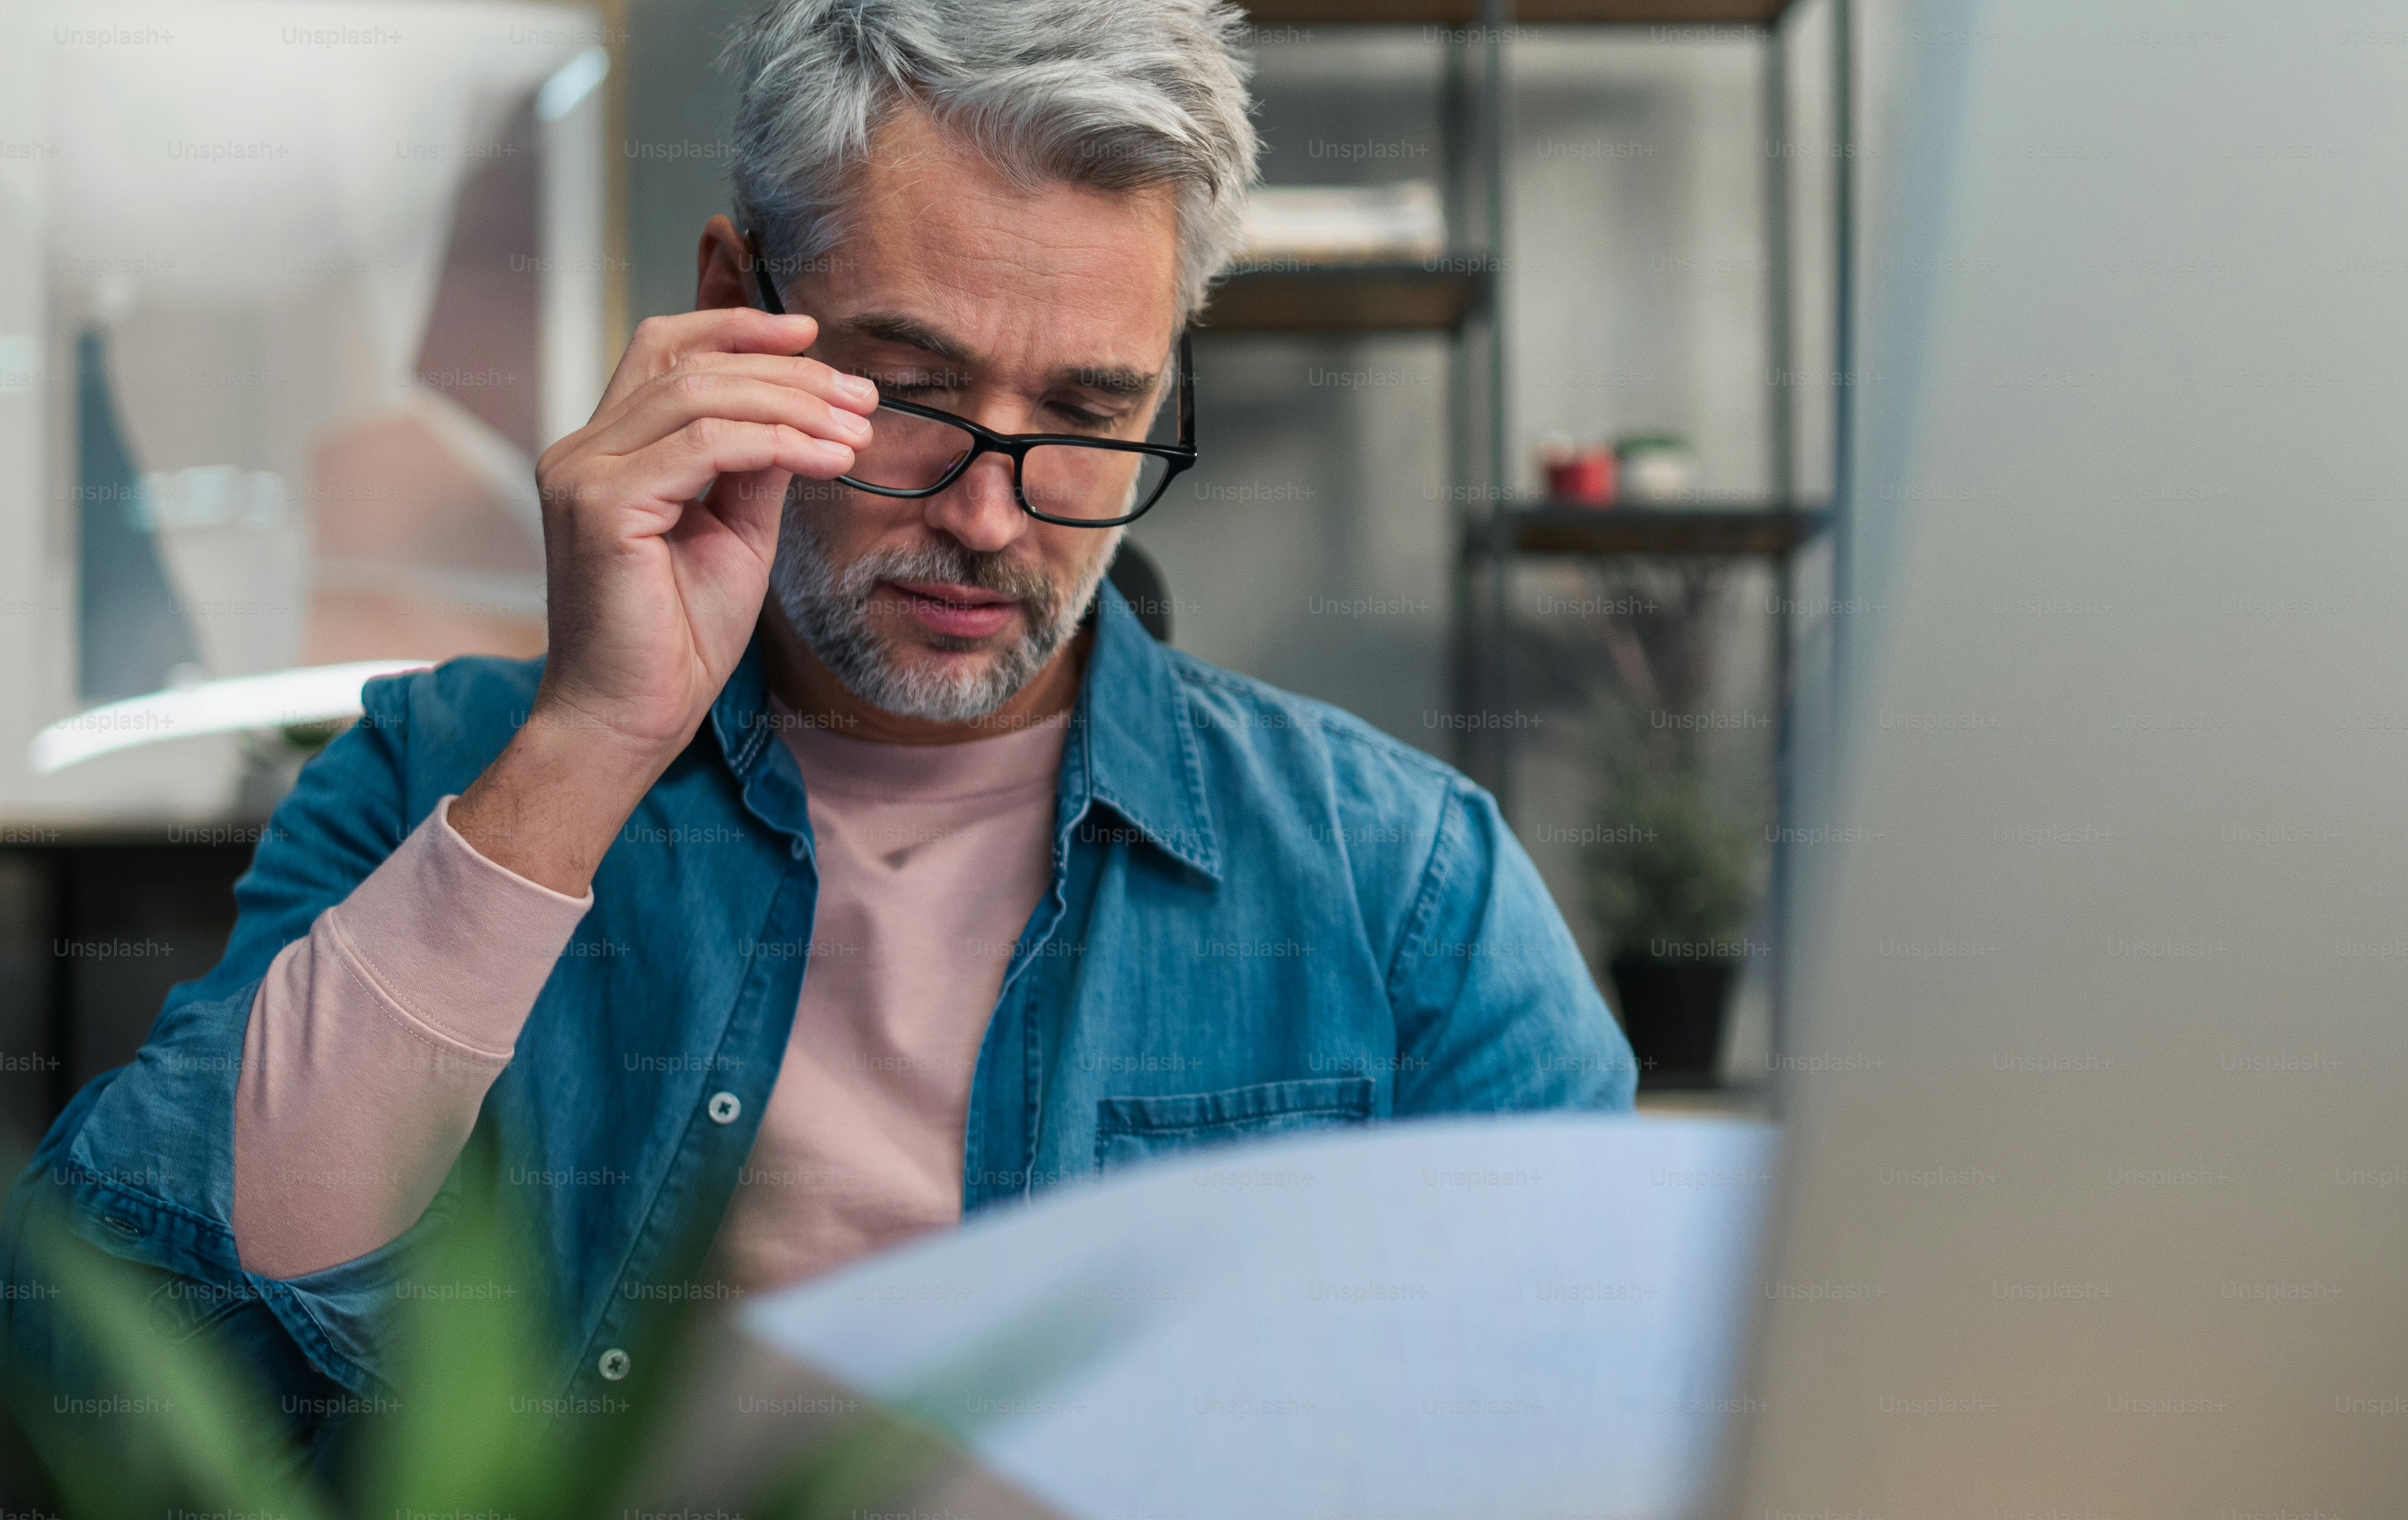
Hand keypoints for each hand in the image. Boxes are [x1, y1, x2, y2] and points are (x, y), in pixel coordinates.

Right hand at [452, 307, 875, 891]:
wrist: (630, 719)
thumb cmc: (678, 638)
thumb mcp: (734, 533)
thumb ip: (756, 467)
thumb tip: (805, 411)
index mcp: (606, 451)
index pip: (664, 350)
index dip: (737, 328)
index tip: (814, 337)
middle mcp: (581, 450)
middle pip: (688, 363)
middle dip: (788, 372)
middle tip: (863, 396)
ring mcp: (582, 473)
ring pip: (699, 394)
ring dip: (794, 404)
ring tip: (858, 428)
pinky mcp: (600, 506)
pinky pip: (704, 445)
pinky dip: (776, 442)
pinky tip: (828, 457)